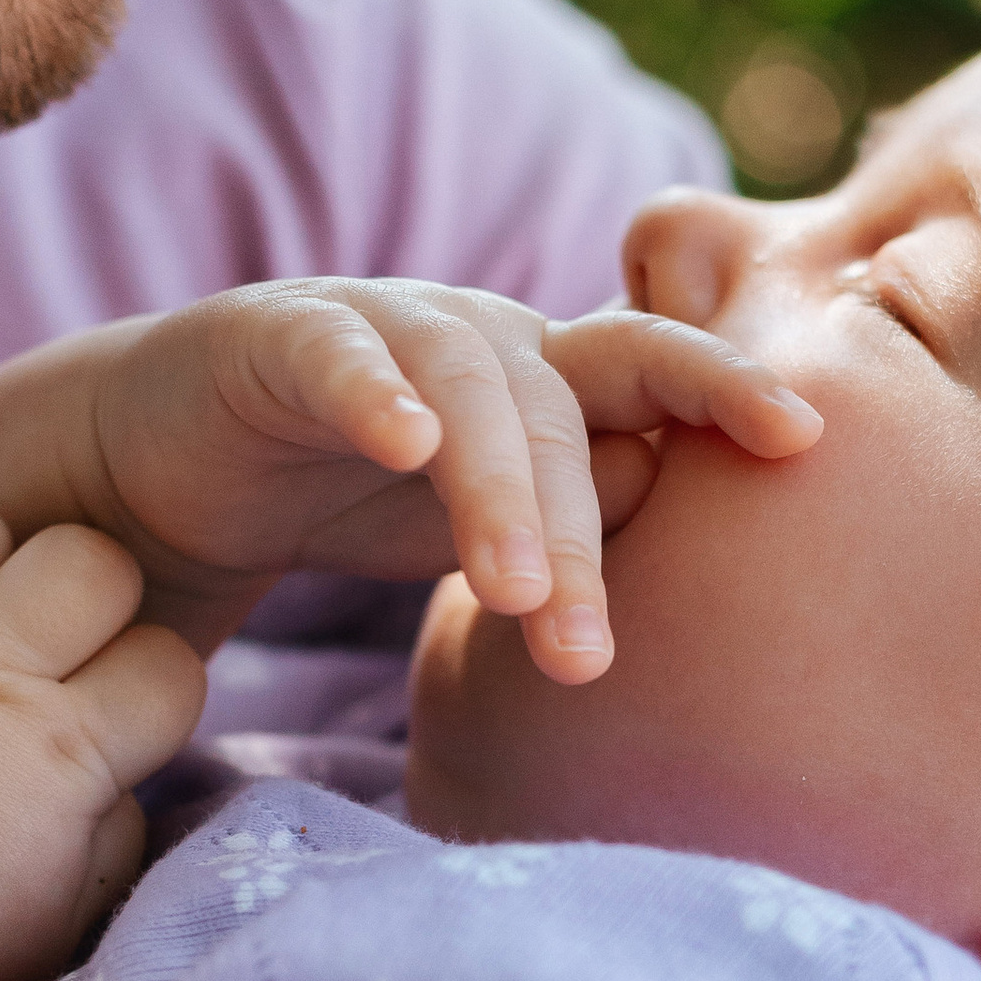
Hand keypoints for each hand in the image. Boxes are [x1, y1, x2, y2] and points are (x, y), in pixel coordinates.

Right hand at [75, 280, 821, 680]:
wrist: (174, 466)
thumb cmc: (358, 495)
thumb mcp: (487, 523)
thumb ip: (586, 519)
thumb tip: (690, 536)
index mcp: (548, 375)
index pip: (656, 370)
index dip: (727, 387)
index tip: (805, 438)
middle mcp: (481, 333)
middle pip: (564, 407)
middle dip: (585, 531)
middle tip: (588, 655)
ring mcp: (380, 324)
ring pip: (468, 389)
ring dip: (499, 490)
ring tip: (517, 596)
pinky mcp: (275, 336)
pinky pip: (338, 354)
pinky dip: (375, 392)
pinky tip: (402, 445)